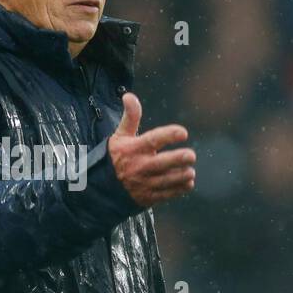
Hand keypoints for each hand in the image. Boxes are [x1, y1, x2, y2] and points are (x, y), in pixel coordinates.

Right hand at [107, 93, 195, 207]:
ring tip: (190, 171)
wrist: (101, 187)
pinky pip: (166, 194)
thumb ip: (130, 117)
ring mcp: (143, 183)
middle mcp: (139, 166)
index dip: (169, 135)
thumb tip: (129, 95)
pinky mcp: (147, 197)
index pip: (153, 139)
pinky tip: (187, 182)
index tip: (183, 133)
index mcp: (133, 149)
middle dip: (178, 159)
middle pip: (162, 163)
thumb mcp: (120, 136)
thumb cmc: (115, 157)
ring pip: (167, 180)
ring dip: (182, 175)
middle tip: (191, 156)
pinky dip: (179, 189)